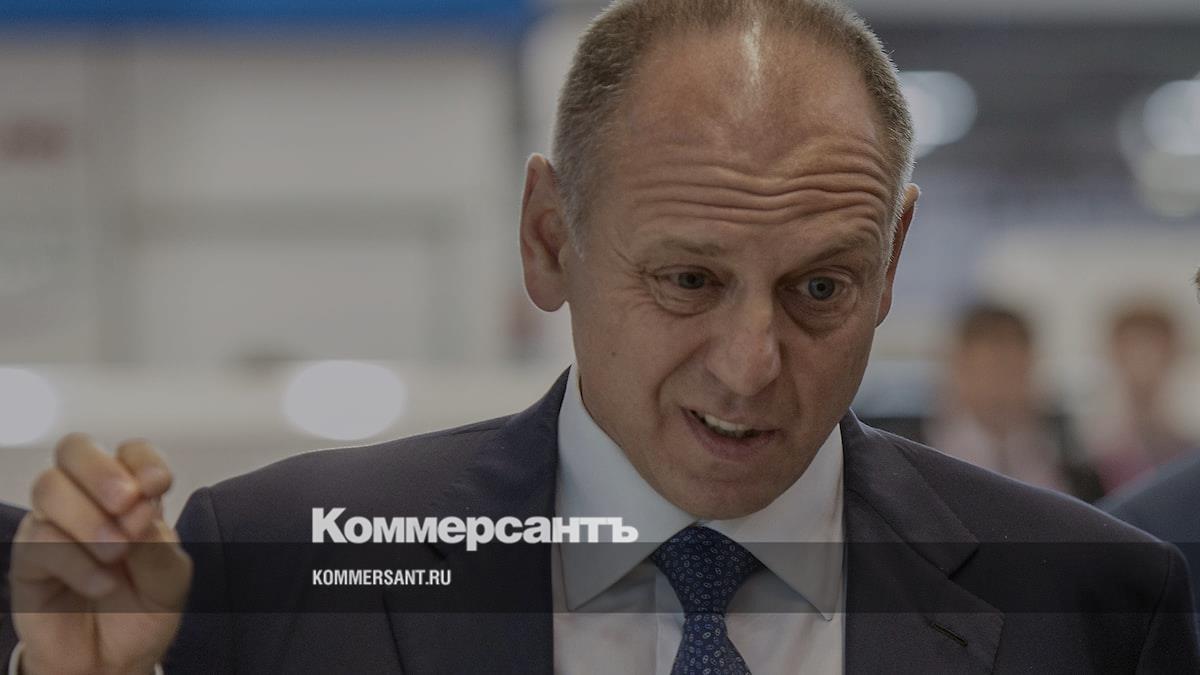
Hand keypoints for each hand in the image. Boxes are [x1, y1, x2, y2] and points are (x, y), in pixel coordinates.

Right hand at [10, 434, 191, 674]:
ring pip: (50, 488)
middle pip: (75, 450)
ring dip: (88, 517)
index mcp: (131, 496)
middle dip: (102, 471)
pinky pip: (39, 542)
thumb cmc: (142, 611)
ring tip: (117, 554)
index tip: (158, 484)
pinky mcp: (29, 560)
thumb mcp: (170, 581)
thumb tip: (140, 515)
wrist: (112, 662)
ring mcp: (54, 526)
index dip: (142, 460)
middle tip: (127, 505)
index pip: (130, 452)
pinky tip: (101, 584)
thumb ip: (160, 547)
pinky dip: (75, 560)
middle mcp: (89, 501)